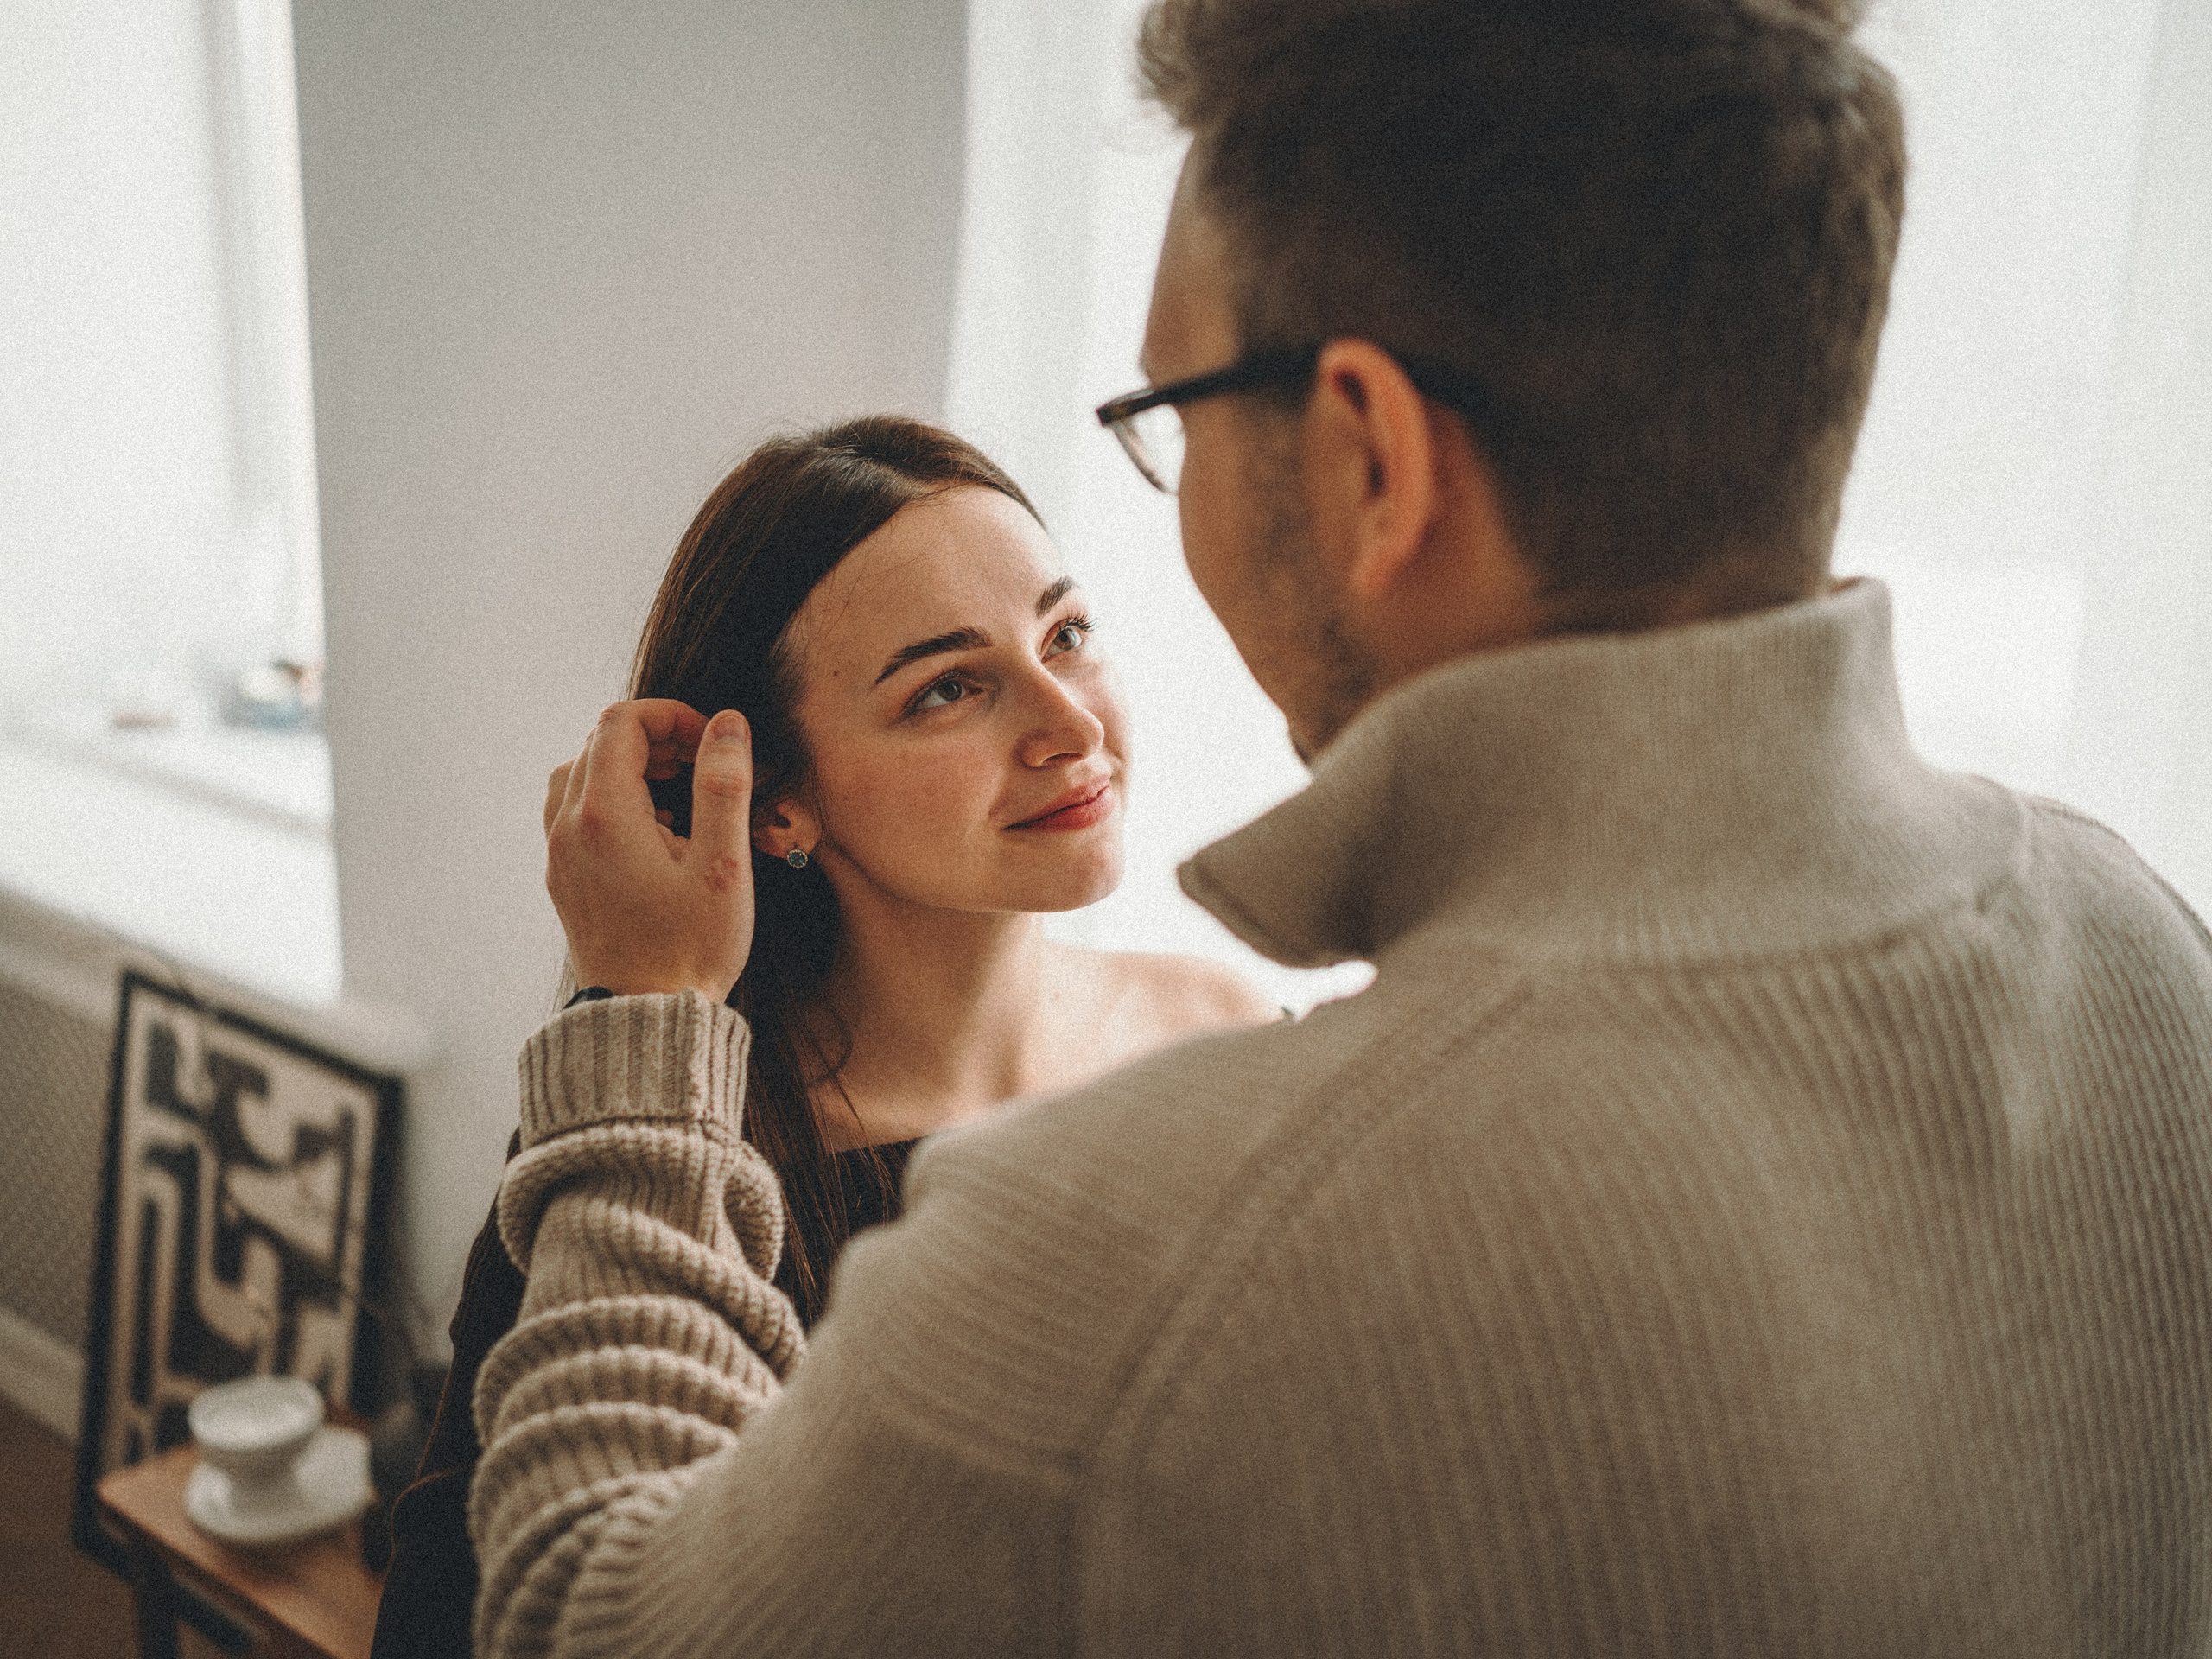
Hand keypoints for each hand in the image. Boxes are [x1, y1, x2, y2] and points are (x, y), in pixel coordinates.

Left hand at [543, 701, 755, 1001]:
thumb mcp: (723, 864)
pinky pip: (577, 813)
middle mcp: (567, 828)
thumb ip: (724, 784)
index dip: (672, 716)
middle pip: (599, 743)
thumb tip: (726, 725)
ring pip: (582, 775)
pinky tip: (658, 832)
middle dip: (656, 739)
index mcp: (603, 815)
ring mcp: (559, 855)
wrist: (648, 1021)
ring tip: (682, 797)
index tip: (712, 741)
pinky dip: (615, 801)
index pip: (622, 722)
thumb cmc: (691, 949)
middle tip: (705, 766)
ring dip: (632, 768)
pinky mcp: (564, 879)